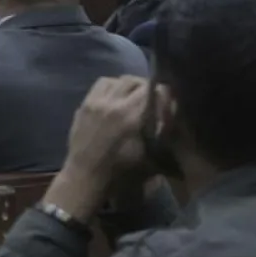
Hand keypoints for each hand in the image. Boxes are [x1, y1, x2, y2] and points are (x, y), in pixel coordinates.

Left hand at [45, 77, 155, 219]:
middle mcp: (114, 103)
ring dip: (130, 86)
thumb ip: (161, 130)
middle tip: (152, 99)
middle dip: (148, 88)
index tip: (167, 102)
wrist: (86, 176)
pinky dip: (113, 85)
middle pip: (136, 81)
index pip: (153, 90)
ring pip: (119, 79)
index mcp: (131, 116)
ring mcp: (96, 101)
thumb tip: (170, 109)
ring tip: (134, 97)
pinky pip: (102, 83)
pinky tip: (117, 97)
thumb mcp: (149, 155)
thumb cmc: (121, 172)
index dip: (164, 94)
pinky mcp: (85, 103)